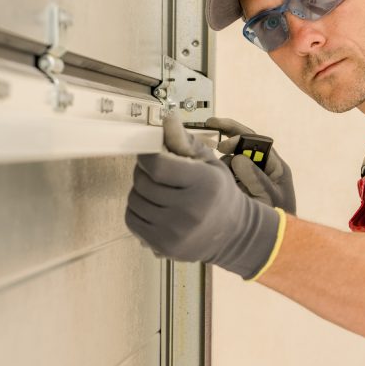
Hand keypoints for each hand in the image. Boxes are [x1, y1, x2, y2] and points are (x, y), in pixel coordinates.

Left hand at [125, 113, 281, 278]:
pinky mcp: (163, 246)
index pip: (157, 165)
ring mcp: (175, 232)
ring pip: (134, 201)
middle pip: (142, 183)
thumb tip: (167, 119)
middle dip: (143, 172)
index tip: (150, 154)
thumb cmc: (218, 193)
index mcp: (204, 184)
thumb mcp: (208, 162)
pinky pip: (131, 220)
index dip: (147, 156)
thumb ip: (184, 141)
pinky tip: (152, 207)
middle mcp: (190, 210)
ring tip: (157, 191)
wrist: (232, 233)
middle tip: (155, 173)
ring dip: (139, 191)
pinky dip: (136, 210)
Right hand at [204, 117, 296, 214]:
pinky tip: (214, 182)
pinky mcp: (237, 188)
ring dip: (222, 163)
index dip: (239, 137)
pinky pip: (226, 175)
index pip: (257, 141)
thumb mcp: (270, 198)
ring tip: (219, 177)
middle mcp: (261, 168)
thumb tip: (238, 159)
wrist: (273, 244)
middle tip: (209, 126)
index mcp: (274, 167)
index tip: (223, 143)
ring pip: (230, 161)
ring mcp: (248, 178)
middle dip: (227, 137)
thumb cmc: (279, 222)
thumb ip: (257, 178)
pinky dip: (218, 175)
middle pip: (243, 144)